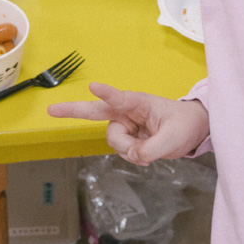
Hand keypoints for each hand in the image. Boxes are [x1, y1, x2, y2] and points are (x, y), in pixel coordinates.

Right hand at [47, 82, 210, 164]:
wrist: (192, 130)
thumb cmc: (184, 125)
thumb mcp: (174, 138)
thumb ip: (152, 148)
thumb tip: (134, 156)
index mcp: (138, 102)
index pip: (119, 97)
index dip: (106, 93)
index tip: (92, 86)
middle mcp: (127, 112)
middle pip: (95, 112)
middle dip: (73, 111)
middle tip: (51, 110)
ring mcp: (126, 125)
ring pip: (114, 142)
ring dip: (130, 150)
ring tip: (150, 150)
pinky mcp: (128, 138)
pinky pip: (122, 152)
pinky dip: (133, 157)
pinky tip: (147, 155)